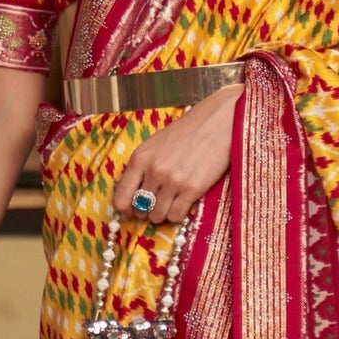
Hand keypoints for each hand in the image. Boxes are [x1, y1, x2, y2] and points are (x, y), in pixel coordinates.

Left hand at [113, 85, 240, 223]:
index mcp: (140, 158)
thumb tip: (132, 195)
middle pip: (140, 210)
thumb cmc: (187, 132)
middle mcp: (153, 171)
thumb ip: (142, 167)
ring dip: (163, 214)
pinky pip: (176, 216)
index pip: (120, 199)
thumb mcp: (155, 145)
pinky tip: (183, 202)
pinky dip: (178, 214)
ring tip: (172, 202)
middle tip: (158, 203)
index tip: (134, 208)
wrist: (218, 122)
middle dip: (147, 211)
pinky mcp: (192, 189)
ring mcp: (172, 181)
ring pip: (157, 216)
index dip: (127, 208)